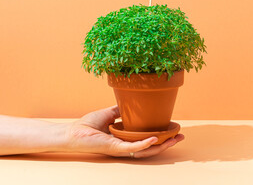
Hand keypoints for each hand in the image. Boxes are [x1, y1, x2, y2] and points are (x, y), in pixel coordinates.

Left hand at [65, 105, 184, 157]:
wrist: (72, 132)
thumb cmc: (87, 125)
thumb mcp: (108, 113)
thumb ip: (121, 110)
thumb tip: (132, 101)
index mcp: (126, 139)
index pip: (147, 140)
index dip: (161, 137)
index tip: (173, 130)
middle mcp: (126, 146)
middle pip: (151, 148)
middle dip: (167, 143)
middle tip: (180, 136)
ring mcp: (122, 149)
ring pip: (146, 151)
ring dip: (161, 145)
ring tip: (174, 139)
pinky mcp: (115, 149)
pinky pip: (133, 148)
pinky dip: (145, 144)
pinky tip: (154, 138)